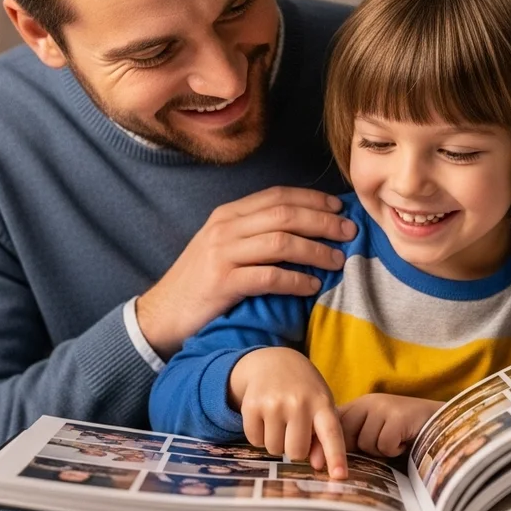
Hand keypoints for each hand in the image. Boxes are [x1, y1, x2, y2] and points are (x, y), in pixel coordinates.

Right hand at [136, 187, 356, 358]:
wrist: (161, 314)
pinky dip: (296, 280)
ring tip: (338, 261)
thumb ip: (255, 234)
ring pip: (281, 242)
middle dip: (323, 222)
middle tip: (349, 233)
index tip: (340, 209)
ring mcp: (222, 254)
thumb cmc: (200, 284)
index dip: (313, 199)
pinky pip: (269, 276)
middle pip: (285, 215)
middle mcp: (225, 227)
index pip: (278, 196)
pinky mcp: (222, 283)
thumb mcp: (224, 248)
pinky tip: (312, 286)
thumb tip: (304, 230)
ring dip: (315, 250)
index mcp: (228, 214)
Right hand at [230, 347, 347, 477]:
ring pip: (274, 449)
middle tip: (294, 431)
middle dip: (295, 449)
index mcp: (321, 402)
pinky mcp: (251, 406)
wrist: (273, 362)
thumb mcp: (320, 406)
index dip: (336, 456)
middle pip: (296, 452)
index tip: (339, 476)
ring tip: (280, 422)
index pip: (331, 433)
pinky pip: (255, 441)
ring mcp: (273, 403)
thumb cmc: (304, 391)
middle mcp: (298, 402)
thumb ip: (323, 436)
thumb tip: (317, 465)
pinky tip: (265, 418)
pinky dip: (259, 436)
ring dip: (276, 442)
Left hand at [338, 393, 442, 457]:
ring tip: (397, 441)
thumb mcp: (376, 433)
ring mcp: (383, 406)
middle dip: (359, 450)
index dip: (333, 444)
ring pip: (365, 443)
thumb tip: (329, 459)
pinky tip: (406, 441)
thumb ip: (354, 438)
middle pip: (346, 436)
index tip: (332, 459)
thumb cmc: (406, 436)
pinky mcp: (397, 416)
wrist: (442, 425)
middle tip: (379, 449)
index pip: (333, 423)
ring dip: (381, 451)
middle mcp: (368, 401)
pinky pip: (384, 445)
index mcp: (359, 405)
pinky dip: (395, 450)